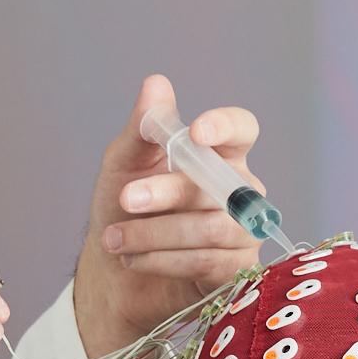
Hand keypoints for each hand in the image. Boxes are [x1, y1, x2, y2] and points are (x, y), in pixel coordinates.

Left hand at [74, 74, 264, 358]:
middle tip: (124, 198)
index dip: (226, 127)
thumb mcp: (123, 164)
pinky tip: (133, 259)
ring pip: (209, 228)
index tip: (196, 133)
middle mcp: (240, 191)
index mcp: (218, 155)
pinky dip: (162, 260)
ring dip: (153, 233)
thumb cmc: (122, 211)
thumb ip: (142, 128)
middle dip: (166, 192)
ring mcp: (243, 232)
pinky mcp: (236, 271)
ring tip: (114, 239)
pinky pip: (205, 261)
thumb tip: (155, 84)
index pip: (242, 129)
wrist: (114, 274)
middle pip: (218, 185)